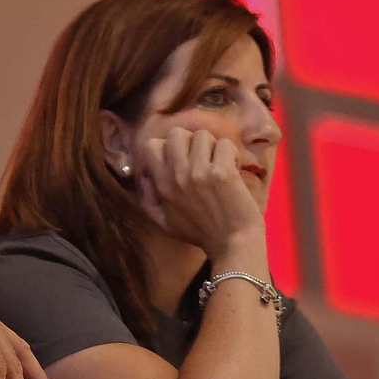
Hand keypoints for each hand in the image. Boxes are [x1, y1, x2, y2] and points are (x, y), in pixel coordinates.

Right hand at [138, 128, 264, 262]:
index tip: (181, 159)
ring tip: (220, 163)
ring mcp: (199, 173)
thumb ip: (148, 200)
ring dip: (214, 147)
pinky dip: (232, 153)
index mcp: (162, 185)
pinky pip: (225, 144)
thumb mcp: (164, 222)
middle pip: (176, 133)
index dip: (167, 147)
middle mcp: (177, 175)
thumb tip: (144, 177)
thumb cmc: (200, 234)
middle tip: (202, 158)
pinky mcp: (223, 173)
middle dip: (191, 141)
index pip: (152, 145)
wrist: (233, 245)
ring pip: (203, 135)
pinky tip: (233, 168)